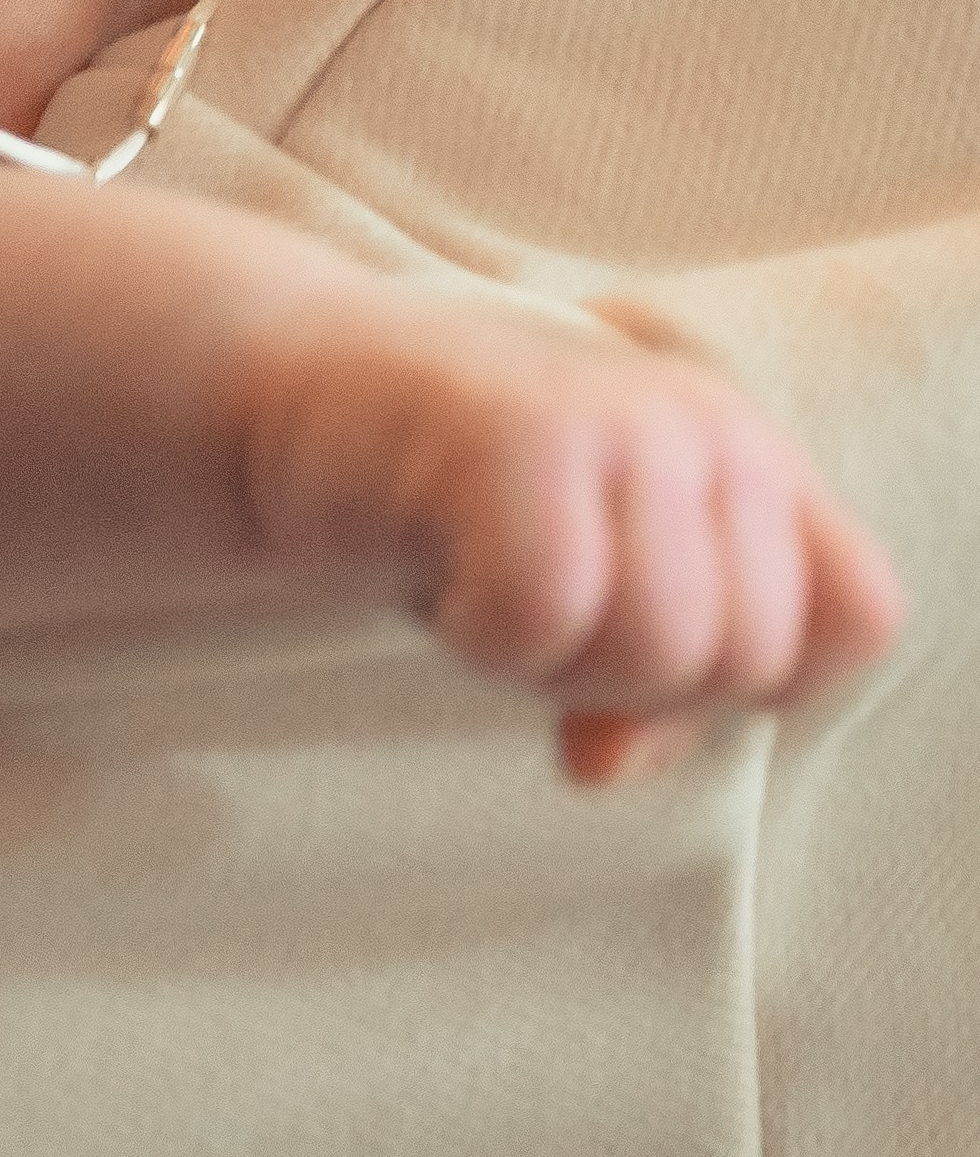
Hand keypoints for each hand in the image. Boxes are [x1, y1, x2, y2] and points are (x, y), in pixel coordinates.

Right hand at [244, 307, 903, 776]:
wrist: (297, 394)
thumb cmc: (453, 504)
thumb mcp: (589, 592)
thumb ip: (647, 688)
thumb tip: (605, 762)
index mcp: (750, 455)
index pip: (859, 617)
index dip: (758, 685)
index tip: (640, 668)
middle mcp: (707, 423)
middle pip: (744, 659)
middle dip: (626, 683)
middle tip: (534, 614)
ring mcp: (620, 421)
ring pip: (656, 647)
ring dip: (548, 662)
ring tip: (487, 587)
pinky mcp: (519, 434)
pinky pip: (543, 613)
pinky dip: (478, 632)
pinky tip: (440, 571)